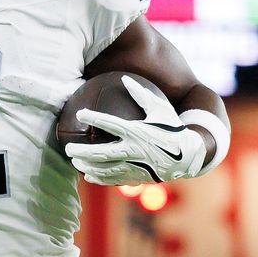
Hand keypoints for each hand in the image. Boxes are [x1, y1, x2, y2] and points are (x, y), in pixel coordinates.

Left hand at [64, 75, 207, 185]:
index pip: (110, 124)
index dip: (93, 118)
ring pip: (105, 168)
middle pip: (101, 152)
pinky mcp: (136, 176)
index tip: (79, 113)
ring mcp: (134, 165)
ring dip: (87, 165)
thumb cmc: (173, 128)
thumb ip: (141, 94)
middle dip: (82, 151)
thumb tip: (124, 77)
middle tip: (68, 148)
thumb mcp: (160, 108)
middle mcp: (133, 150)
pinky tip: (88, 175)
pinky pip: (114, 179)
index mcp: (137, 131)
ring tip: (74, 161)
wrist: (189, 155)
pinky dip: (99, 177)